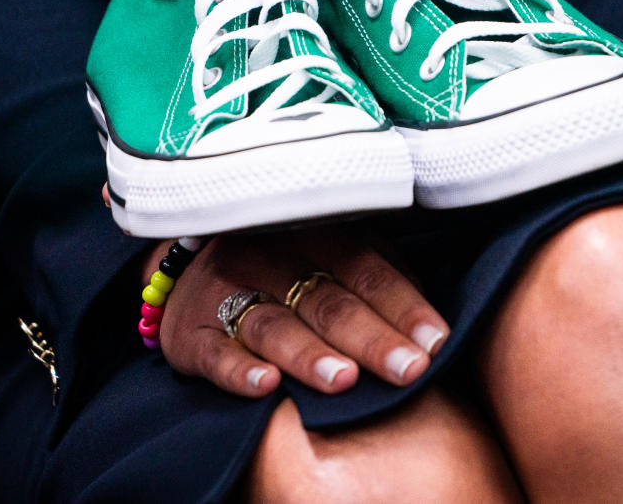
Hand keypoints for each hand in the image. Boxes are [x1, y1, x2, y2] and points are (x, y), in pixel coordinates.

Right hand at [142, 226, 449, 397]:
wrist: (185, 272)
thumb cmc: (282, 269)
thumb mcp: (330, 255)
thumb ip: (378, 278)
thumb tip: (429, 324)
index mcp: (313, 235)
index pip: (366, 269)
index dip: (403, 306)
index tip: (436, 342)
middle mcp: (269, 257)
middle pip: (327, 301)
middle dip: (371, 338)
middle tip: (409, 369)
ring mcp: (225, 293)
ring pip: (272, 325)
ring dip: (310, 354)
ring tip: (345, 381)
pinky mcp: (190, 333)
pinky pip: (214, 352)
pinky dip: (238, 370)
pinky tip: (266, 387)